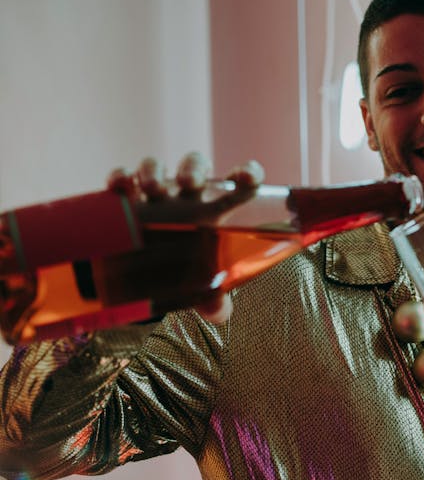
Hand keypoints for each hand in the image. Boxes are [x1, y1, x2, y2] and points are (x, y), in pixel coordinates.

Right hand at [107, 152, 264, 324]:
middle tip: (188, 184)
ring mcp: (156, 193)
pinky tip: (119, 187)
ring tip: (152, 190)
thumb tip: (218, 312)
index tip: (246, 179)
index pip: (239, 181)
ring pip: (157, 167)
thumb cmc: (185, 270)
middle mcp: (187, 195)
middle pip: (195, 167)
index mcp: (216, 208)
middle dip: (192, 169)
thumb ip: (213, 300)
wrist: (146, 274)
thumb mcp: (200, 286)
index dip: (247, 173)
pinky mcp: (128, 198)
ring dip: (154, 170)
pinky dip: (121, 177)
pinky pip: (124, 179)